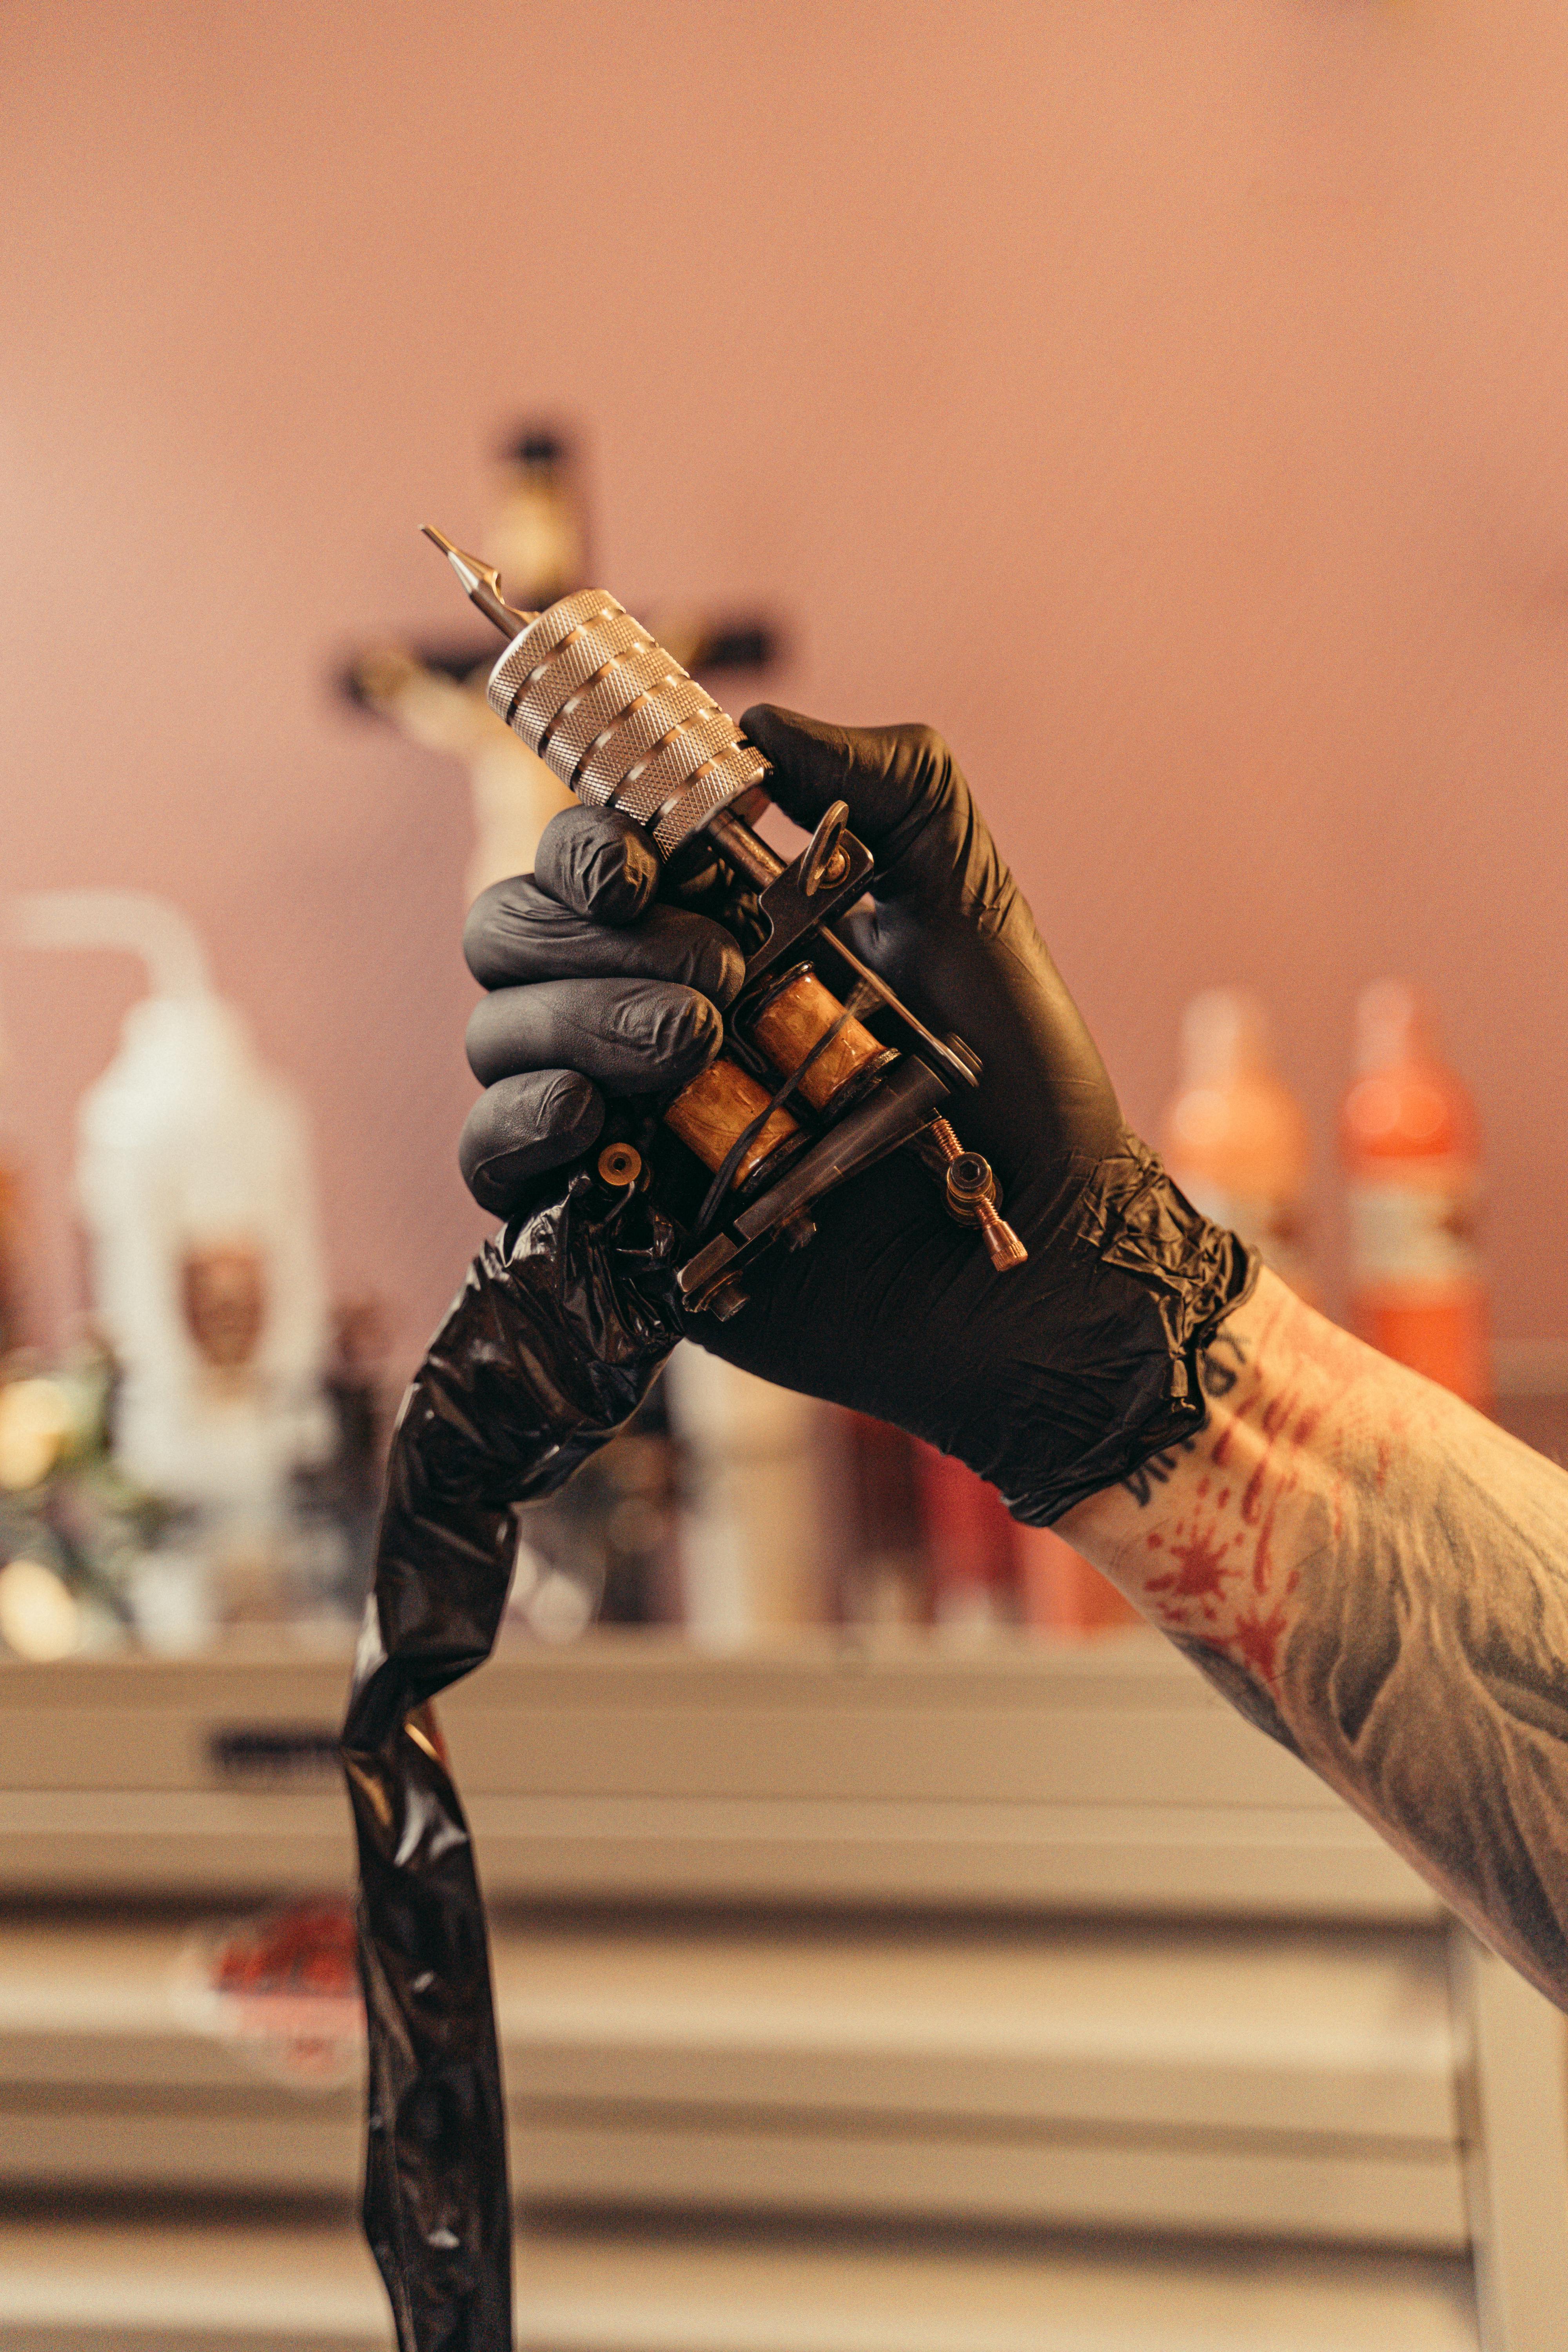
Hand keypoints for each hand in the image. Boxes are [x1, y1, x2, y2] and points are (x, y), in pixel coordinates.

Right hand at [460, 708, 1247, 1519]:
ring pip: (498, 1038)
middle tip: (721, 979)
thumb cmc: (1009, 1077)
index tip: (645, 867)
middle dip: (589, 939)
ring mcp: (621, 1118)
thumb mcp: (968, 899)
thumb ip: (886, 782)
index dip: (586, 847)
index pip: (582, 860)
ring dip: (577, 1020)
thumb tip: (754, 725)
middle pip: (512, 938)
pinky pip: (495, 1161)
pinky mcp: (609, 1219)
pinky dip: (520, 1122)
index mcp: (709, 927)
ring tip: (696, 1046)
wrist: (1030, 1246)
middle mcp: (646, 1010)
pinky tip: (593, 1112)